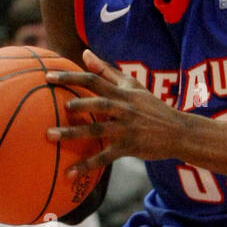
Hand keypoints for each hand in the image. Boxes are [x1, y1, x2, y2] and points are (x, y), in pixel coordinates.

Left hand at [46, 49, 186, 177]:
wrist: (178, 132)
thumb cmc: (152, 107)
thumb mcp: (132, 86)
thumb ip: (107, 71)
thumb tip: (84, 54)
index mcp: (122, 93)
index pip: (93, 80)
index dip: (70, 77)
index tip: (48, 76)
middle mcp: (123, 109)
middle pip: (96, 103)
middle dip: (74, 104)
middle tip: (52, 105)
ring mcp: (126, 129)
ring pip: (97, 130)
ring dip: (73, 133)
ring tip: (50, 136)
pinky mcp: (129, 148)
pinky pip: (104, 157)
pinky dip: (86, 165)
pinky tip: (69, 173)